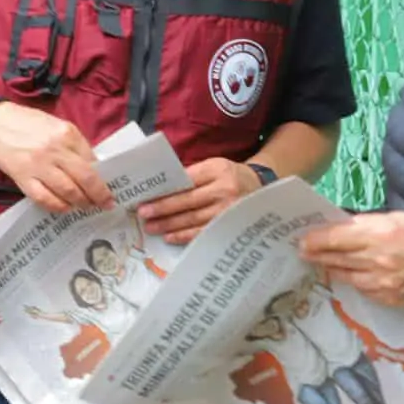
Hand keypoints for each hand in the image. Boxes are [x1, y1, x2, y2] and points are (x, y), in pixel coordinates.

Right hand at [0, 102, 112, 212]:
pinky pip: (45, 199)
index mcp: (67, 133)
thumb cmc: (28, 124)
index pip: (92, 160)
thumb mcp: (57, 126)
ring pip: (68, 192)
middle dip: (99, 195)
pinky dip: (58, 206)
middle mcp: (55, 149)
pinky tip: (65, 207)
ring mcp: (39, 165)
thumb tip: (93, 167)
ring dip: (81, 203)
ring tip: (87, 206)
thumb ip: (75, 144)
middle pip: (86, 179)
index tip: (110, 187)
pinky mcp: (24, 178)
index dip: (104, 177)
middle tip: (105, 204)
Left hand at [138, 158, 261, 244]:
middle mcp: (224, 191)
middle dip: (163, 209)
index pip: (187, 181)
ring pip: (193, 219)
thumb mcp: (214, 166)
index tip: (147, 197)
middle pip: (188, 202)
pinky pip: (202, 232)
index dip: (166, 191)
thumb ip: (191, 175)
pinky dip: (184, 236)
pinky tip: (170, 237)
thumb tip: (161, 188)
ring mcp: (227, 211)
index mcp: (217, 171)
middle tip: (144, 213)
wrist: (260, 187)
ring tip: (151, 227)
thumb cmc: (230, 176)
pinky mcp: (228, 227)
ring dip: (169, 224)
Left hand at [299, 212, 403, 309]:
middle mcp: (376, 260)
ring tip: (319, 262)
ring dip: (331, 268)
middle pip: (335, 258)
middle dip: (316, 254)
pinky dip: (353, 280)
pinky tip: (349, 274)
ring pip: (344, 275)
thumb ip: (370, 224)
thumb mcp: (400, 218)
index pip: (335, 238)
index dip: (315, 239)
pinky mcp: (387, 298)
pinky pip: (361, 289)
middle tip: (301, 251)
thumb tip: (345, 227)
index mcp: (379, 234)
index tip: (301, 239)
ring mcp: (381, 283)